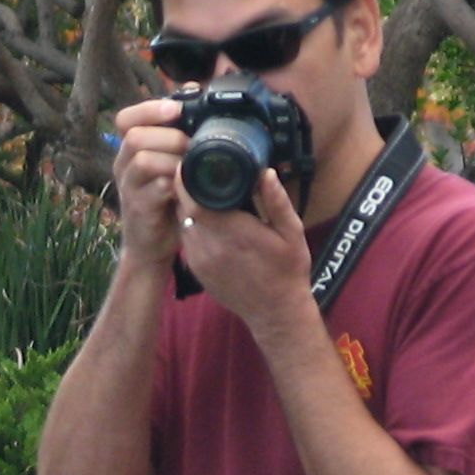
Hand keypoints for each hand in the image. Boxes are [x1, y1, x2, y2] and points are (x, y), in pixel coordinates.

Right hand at [106, 95, 187, 271]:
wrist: (152, 247)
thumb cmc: (166, 200)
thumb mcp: (171, 163)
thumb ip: (178, 133)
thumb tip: (196, 92)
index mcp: (130, 150)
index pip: (127, 118)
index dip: (150, 108)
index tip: (177, 108)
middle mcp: (124, 165)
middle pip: (134, 135)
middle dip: (168, 134)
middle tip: (192, 143)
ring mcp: (129, 188)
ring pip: (141, 159)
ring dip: (171, 157)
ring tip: (191, 163)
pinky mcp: (139, 209)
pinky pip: (154, 188)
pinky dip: (175, 183)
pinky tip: (188, 184)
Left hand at [171, 168, 313, 333]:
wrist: (275, 312)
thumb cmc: (287, 271)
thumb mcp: (292, 233)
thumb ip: (277, 202)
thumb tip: (266, 172)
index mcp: (233, 233)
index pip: (194, 200)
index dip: (188, 179)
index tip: (193, 161)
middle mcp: (210, 247)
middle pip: (183, 208)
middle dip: (186, 189)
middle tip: (197, 171)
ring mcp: (200, 261)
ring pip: (181, 223)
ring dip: (187, 207)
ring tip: (201, 193)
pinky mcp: (196, 270)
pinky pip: (186, 239)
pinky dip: (191, 226)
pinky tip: (205, 219)